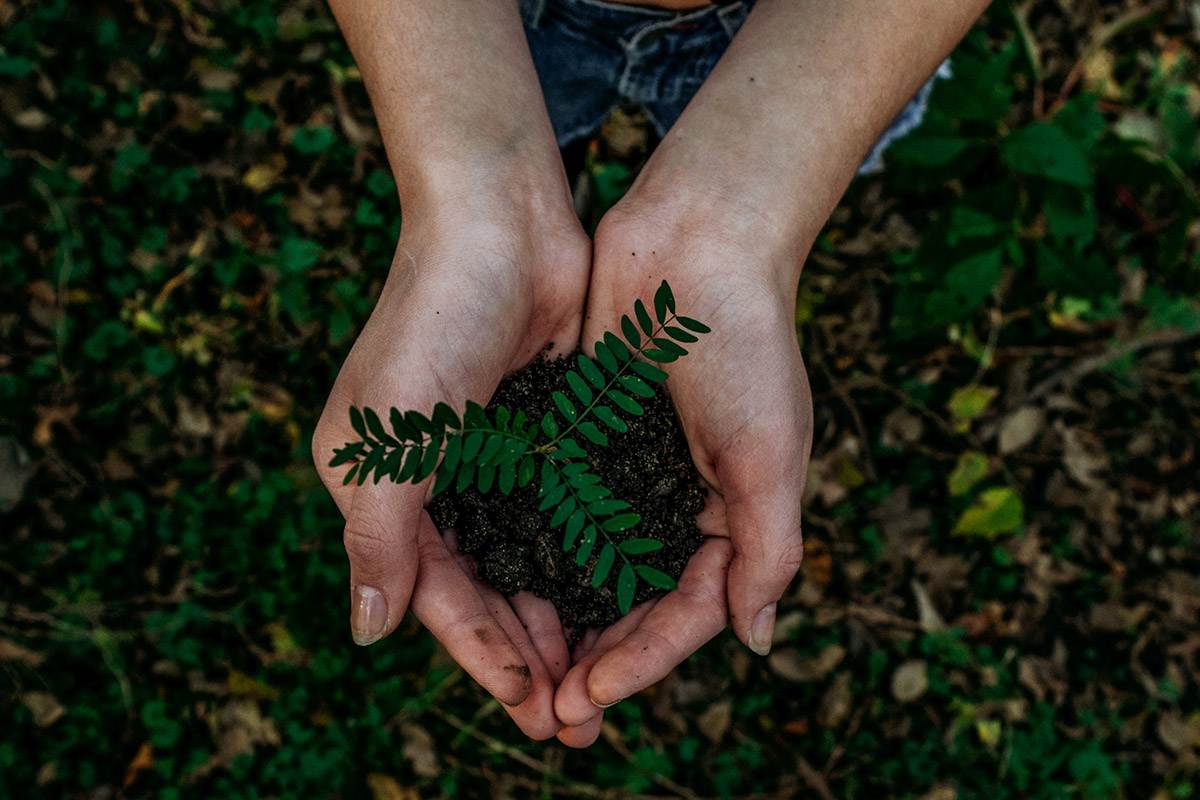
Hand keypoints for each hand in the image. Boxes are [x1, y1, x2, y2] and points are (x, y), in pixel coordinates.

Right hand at [312, 199, 589, 739]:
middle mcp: (435, 482)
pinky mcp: (543, 433)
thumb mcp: (389, 438)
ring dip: (562, 619)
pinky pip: (565, 514)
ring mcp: (493, 458)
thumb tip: (368, 633)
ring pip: (530, 561)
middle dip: (528, 655)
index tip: (531, 706)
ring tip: (603, 678)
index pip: (435, 595)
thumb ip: (378, 538)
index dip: (481, 654)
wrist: (501, 221)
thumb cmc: (433, 321)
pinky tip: (620, 599)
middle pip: (486, 590)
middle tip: (576, 720)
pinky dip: (587, 559)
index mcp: (383, 488)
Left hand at [552, 195, 813, 744]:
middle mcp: (675, 502)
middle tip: (549, 712)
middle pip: (632, 603)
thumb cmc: (747, 344)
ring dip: (557, 619)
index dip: (644, 660)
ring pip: (586, 565)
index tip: (593, 694)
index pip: (687, 611)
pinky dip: (532, 549)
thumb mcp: (771, 454)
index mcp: (730, 515)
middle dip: (595, 658)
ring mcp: (625, 471)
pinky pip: (554, 507)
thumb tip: (756, 642)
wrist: (697, 241)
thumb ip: (768, 549)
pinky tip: (497, 585)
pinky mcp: (581, 435)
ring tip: (519, 670)